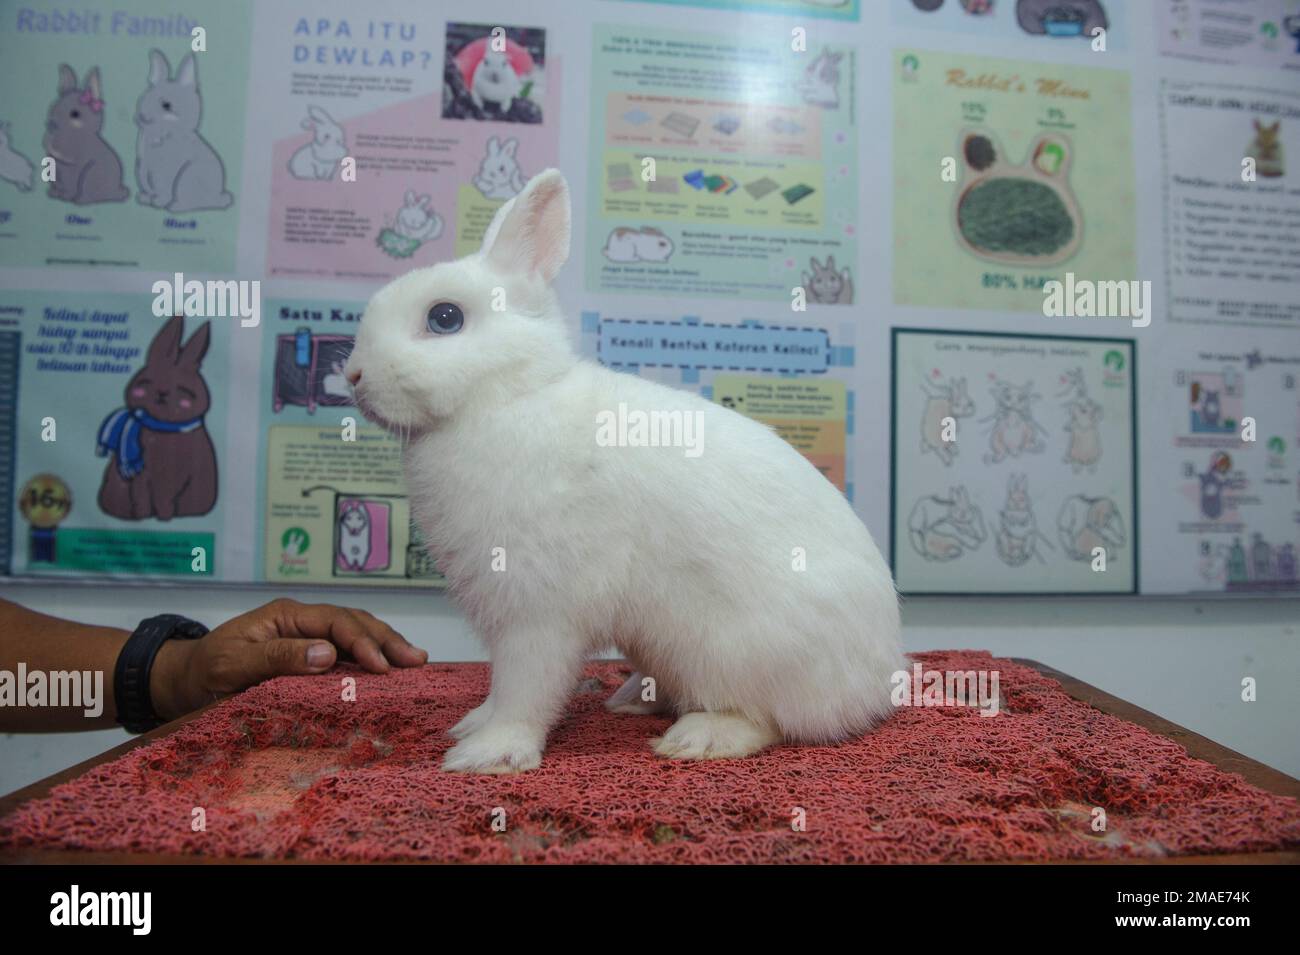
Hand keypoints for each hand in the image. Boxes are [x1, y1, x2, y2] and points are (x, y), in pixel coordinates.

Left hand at [149, 599, 426, 720]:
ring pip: (356, 632)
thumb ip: (277, 657)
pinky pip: (347, 650)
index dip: (362, 641)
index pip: (335, 621)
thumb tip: (328, 654)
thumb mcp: (233, 664)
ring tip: (415, 660)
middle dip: (387, 639)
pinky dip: (371, 656)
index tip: (381, 667)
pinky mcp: (308, 653)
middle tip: (415, 660)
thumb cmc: (203, 672)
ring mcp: (306, 635)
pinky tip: (390, 666)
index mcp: (285, 615)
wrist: (182, 681)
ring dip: (385, 645)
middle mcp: (301, 620)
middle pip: (354, 621)